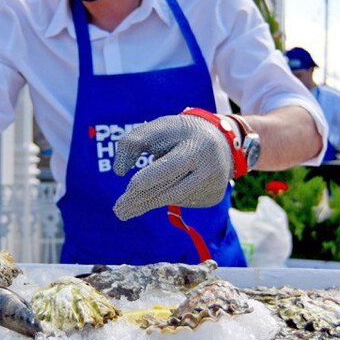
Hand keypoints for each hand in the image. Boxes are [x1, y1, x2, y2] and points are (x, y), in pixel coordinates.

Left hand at [111, 114, 232, 220]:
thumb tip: (118, 171)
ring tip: (125, 210)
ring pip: (174, 199)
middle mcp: (210, 170)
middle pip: (171, 191)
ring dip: (148, 204)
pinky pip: (183, 202)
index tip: (128, 189)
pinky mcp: (213, 197)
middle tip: (118, 210)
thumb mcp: (158, 128)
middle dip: (142, 200)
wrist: (221, 140)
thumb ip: (133, 143)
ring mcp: (214, 186)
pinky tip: (156, 195)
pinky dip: (165, 199)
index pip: (169, 168)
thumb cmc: (181, 133)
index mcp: (197, 148)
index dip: (148, 179)